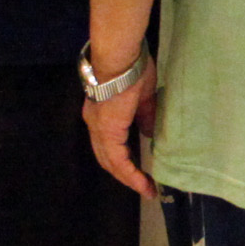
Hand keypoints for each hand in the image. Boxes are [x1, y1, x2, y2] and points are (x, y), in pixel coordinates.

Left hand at [83, 54, 158, 198]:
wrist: (120, 57)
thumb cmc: (131, 69)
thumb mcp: (142, 97)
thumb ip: (144, 117)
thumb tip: (149, 133)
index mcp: (101, 114)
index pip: (109, 143)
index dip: (124, 160)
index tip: (142, 171)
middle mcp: (95, 124)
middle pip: (107, 157)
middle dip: (125, 174)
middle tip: (144, 185)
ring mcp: (99, 128)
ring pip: (110, 162)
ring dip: (128, 177)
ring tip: (146, 188)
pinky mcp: (107, 131)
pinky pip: (118, 159)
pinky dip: (130, 173)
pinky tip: (143, 182)